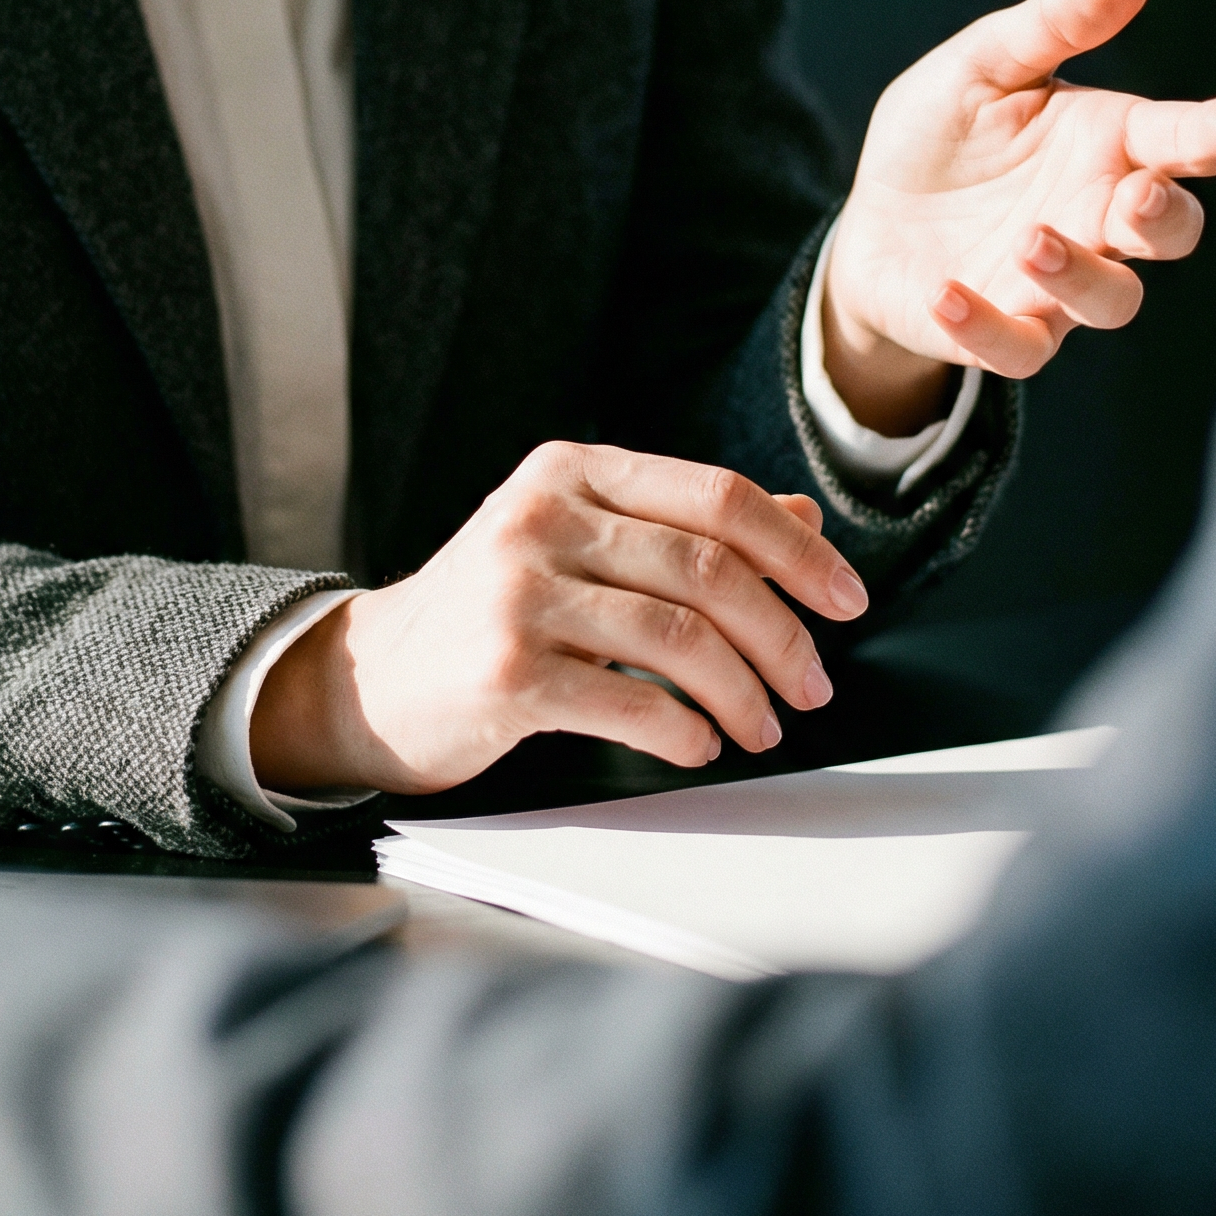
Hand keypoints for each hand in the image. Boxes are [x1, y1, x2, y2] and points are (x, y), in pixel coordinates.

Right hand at [251, 442, 872, 793]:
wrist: (369, 680)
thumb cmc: (489, 612)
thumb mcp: (581, 545)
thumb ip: (683, 527)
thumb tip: (801, 519)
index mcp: (572, 472)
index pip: (718, 497)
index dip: (798, 550)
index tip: (846, 600)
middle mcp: (542, 517)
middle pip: (709, 569)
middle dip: (783, 637)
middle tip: (812, 686)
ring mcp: (517, 593)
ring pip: (680, 639)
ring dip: (743, 695)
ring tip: (762, 727)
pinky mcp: (504, 672)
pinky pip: (630, 702)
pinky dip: (685, 731)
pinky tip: (697, 744)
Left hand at [822, 0, 1215, 430]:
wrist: (873, 219)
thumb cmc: (942, 136)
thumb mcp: (982, 65)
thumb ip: (1054, 24)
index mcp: (1108, 144)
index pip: (1178, 142)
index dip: (1210, 134)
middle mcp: (1097, 217)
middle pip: (1169, 232)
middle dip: (1164, 220)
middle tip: (1138, 197)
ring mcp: (1056, 283)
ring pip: (1111, 300)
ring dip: (1081, 276)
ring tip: (1032, 241)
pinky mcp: (1002, 329)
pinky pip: (1017, 346)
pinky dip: (987, 326)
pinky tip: (948, 294)